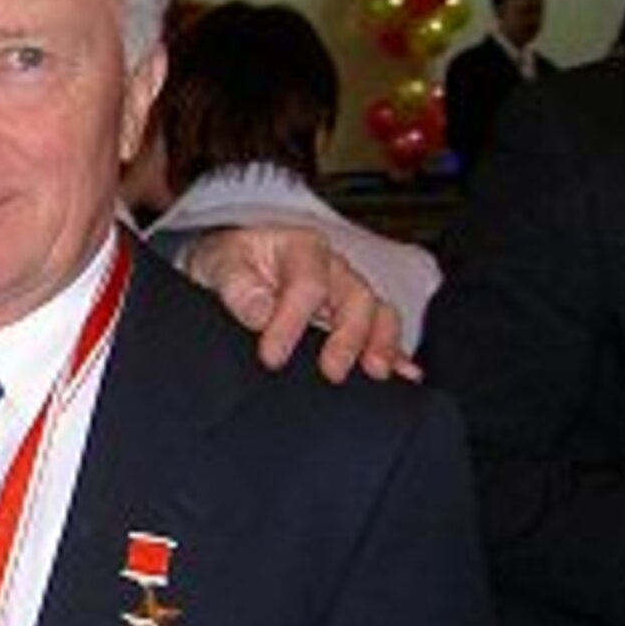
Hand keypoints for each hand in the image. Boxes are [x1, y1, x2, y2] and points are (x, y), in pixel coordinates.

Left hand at [183, 227, 416, 382]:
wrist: (235, 264)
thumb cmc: (230, 261)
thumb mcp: (220, 263)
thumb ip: (237, 285)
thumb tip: (260, 312)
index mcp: (301, 249)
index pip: (307, 284)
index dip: (292, 322)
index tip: (272, 356)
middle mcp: (333, 269)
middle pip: (356, 297)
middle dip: (348, 337)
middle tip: (332, 372)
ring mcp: (347, 293)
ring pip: (378, 313)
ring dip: (381, 344)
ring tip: (375, 373)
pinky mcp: (353, 318)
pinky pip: (382, 334)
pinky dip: (395, 354)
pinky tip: (405, 376)